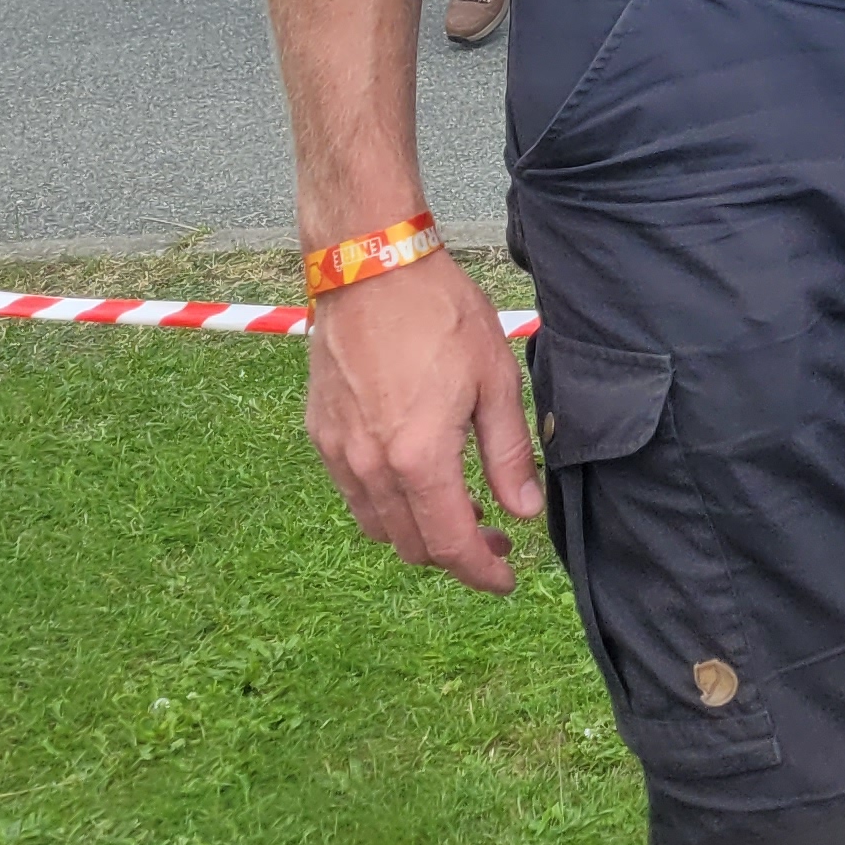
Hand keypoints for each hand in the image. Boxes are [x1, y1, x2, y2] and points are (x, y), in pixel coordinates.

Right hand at [302, 256, 542, 594]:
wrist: (370, 266)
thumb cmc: (440, 314)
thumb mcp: (494, 380)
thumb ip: (508, 454)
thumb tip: (524, 511)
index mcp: (419, 459)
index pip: (450, 545)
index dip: (481, 573)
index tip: (506, 579)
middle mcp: (371, 467)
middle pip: (412, 546)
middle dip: (455, 553)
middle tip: (494, 535)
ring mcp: (338, 452)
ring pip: (377, 525)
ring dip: (418, 530)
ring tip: (459, 503)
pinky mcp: (319, 432)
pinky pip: (353, 492)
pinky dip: (386, 502)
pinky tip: (414, 473)